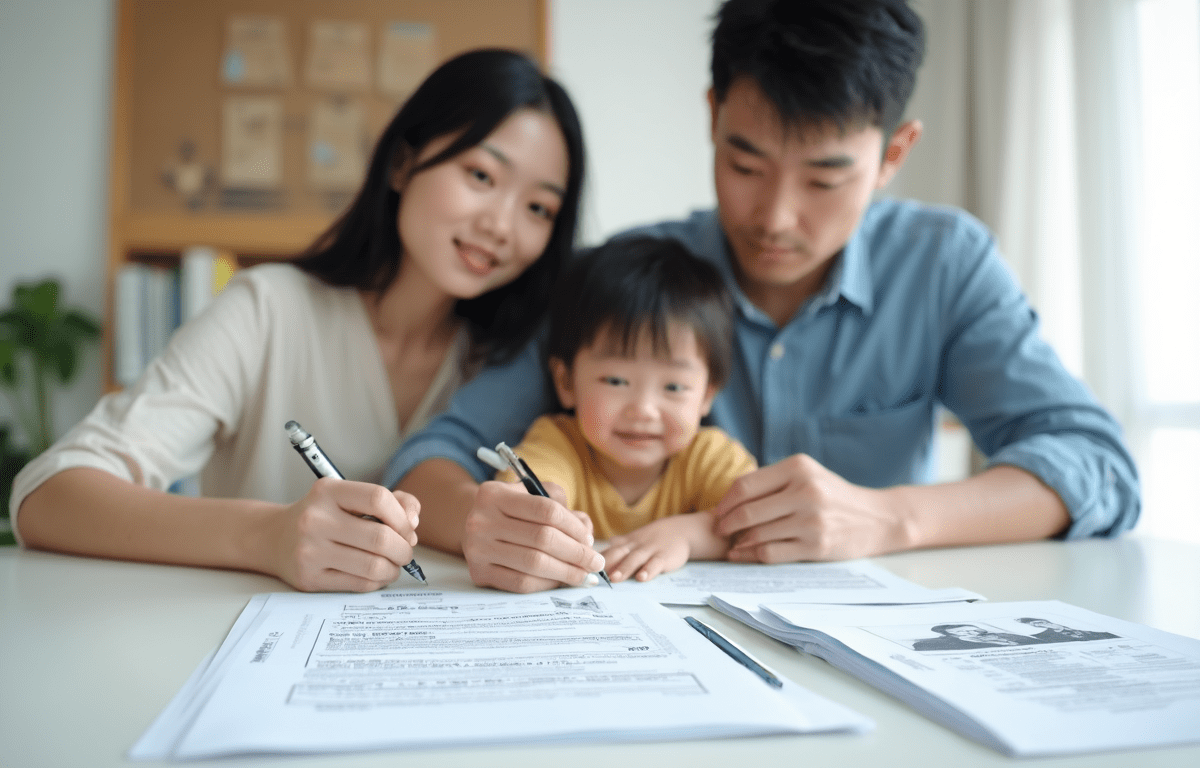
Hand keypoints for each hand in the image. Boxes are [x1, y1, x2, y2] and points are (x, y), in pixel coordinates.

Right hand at [266, 477, 419, 591]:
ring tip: (393, 564)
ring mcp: (310, 551)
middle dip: (404, 548)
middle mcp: (315, 519)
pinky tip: (377, 575)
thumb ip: (391, 501)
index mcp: (328, 491)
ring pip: (373, 566)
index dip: (403, 517)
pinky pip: (359, 584)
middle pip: (380, 538)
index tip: (408, 528)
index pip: (378, 498)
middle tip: (405, 551)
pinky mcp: (309, 578)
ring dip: (394, 568)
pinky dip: (378, 581)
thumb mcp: (349, 497)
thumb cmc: (324, 516)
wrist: (273, 538)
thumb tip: (413, 522)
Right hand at [462, 480, 604, 592]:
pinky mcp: (478, 573)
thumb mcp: (532, 495)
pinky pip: (520, 583)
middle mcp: (480, 520)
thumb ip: (562, 507)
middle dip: (576, 553)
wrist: (476, 527)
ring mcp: (476, 549)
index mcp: (494, 494)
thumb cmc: (513, 510)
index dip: (574, 527)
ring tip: (585, 575)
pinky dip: (546, 584)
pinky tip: (561, 581)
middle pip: (542, 539)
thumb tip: (586, 533)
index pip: (546, 511)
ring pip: (534, 564)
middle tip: (596, 562)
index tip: (590, 540)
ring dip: (566, 572)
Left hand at [602, 512, 722, 582]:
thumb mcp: (634, 540)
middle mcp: (635, 546)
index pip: (608, 551)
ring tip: (614, 579)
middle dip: (606, 564)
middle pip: (619, 553)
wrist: (681, 530)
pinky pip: (656, 563)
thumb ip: (617, 547)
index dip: (595, 559)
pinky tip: (642, 578)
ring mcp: (650, 550)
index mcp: (626, 544)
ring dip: (625, 568)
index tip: (583, 569)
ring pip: (635, 558)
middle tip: (593, 574)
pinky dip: (649, 570)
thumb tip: (596, 554)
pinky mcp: (665, 556)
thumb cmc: (653, 539)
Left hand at [713, 454, 909, 562]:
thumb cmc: (833, 495)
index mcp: (798, 468)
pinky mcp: (816, 546)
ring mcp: (811, 520)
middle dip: (725, 524)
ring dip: (738, 542)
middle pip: (747, 512)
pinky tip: (744, 555)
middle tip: (718, 530)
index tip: (717, 512)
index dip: (725, 502)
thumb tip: (728, 501)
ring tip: (731, 544)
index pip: (745, 485)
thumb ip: (772, 482)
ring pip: (757, 534)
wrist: (877, 517)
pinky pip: (772, 553)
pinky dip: (752, 555)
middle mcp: (805, 491)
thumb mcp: (807, 475)